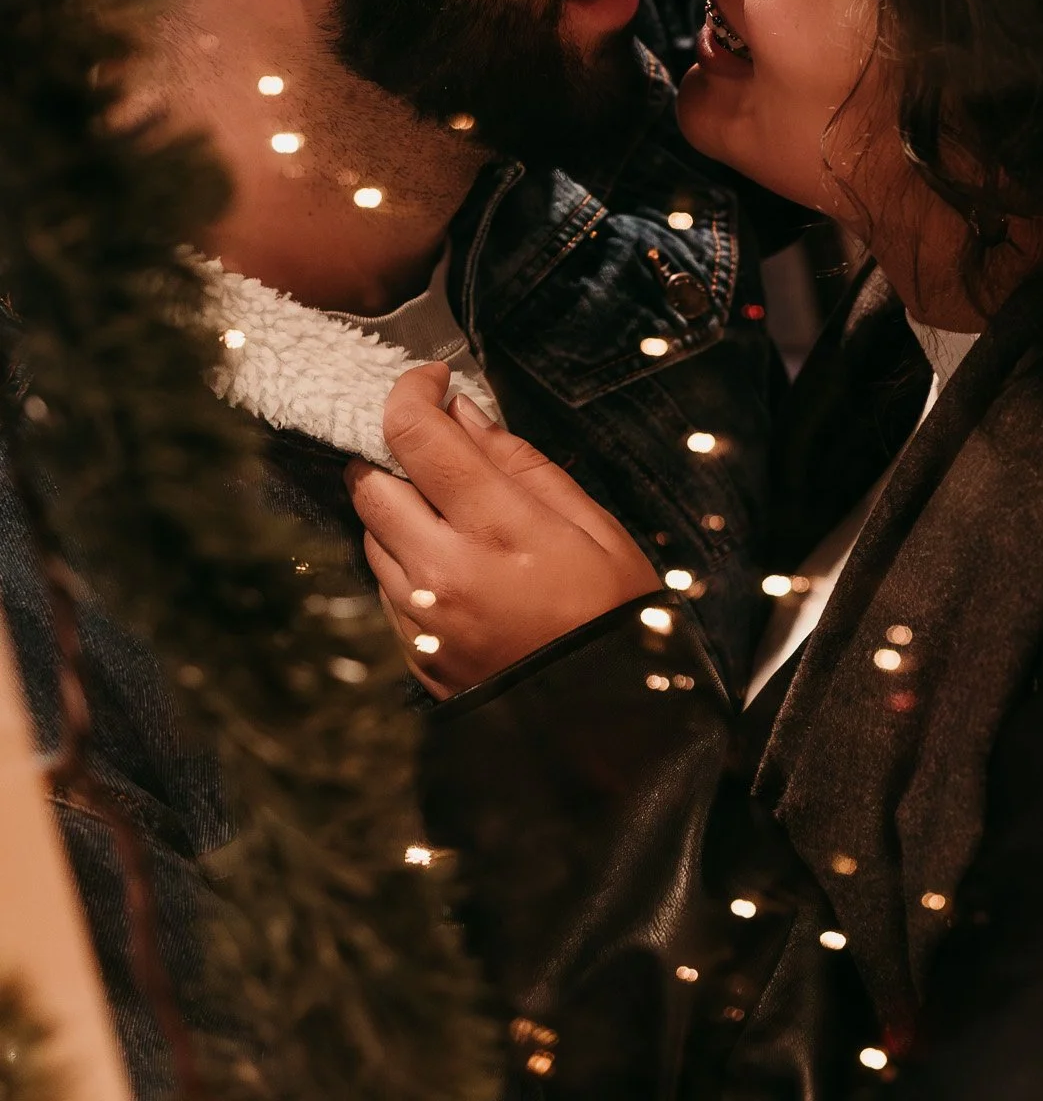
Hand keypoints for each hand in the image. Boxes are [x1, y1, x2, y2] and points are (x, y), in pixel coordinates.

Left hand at [344, 362, 659, 697]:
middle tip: (431, 443)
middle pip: (368, 480)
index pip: (414, 434)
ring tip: (445, 504)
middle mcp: (441, 571)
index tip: (430, 379)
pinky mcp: (412, 651)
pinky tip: (447, 557)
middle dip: (390, 448)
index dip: (411, 390)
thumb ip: (522, 463)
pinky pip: (381, 583)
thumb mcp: (593, 524)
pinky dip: (400, 554)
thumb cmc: (613, 615)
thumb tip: (466, 414)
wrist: (607, 725)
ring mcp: (419, 617)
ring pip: (368, 532)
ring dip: (393, 503)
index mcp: (495, 528)